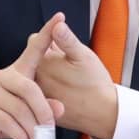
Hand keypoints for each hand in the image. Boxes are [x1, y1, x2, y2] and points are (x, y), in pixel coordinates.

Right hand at [0, 13, 65, 138]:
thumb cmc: (8, 115)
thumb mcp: (30, 110)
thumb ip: (46, 107)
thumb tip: (59, 108)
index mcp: (18, 71)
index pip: (34, 49)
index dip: (47, 33)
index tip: (60, 16)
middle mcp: (3, 76)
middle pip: (29, 88)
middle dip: (43, 111)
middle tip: (49, 128)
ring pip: (19, 109)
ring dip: (31, 128)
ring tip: (35, 138)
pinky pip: (6, 121)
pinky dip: (19, 134)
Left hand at [36, 21, 118, 138]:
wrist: (103, 114)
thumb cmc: (95, 84)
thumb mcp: (83, 56)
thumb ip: (67, 39)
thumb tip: (56, 25)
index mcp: (41, 65)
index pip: (35, 41)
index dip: (51, 39)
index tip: (63, 44)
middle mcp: (34, 81)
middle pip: (36, 57)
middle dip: (49, 55)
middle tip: (69, 63)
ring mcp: (38, 95)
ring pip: (39, 73)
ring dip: (50, 71)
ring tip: (70, 77)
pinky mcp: (43, 107)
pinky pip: (43, 89)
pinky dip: (52, 86)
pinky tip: (68, 90)